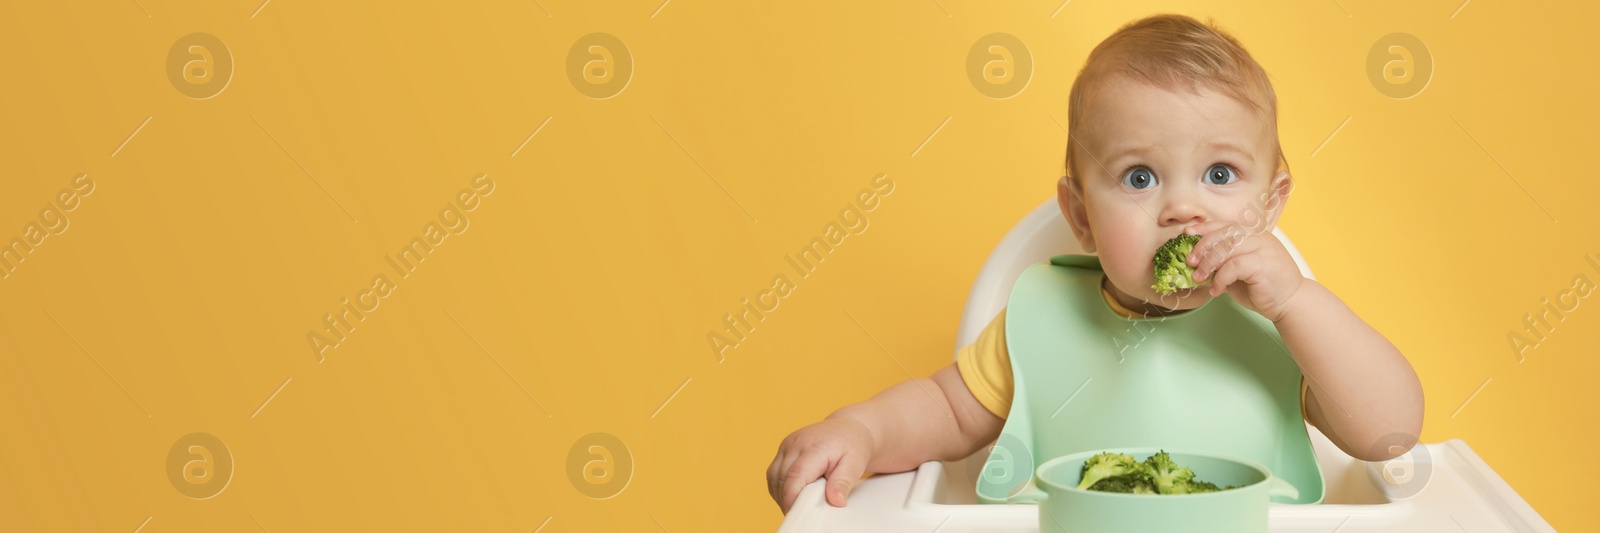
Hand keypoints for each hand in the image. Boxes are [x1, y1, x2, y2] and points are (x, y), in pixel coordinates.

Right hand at [766, 416, 875, 513]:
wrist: (848, 428)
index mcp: (815, 447)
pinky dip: (779, 486)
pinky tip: (791, 494)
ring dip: (781, 494)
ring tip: (797, 505)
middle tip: (801, 513)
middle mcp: (796, 443)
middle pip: (781, 477)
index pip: (796, 475)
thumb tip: (835, 501)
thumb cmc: (852, 446)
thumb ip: (843, 482)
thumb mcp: (855, 464)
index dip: (792, 497)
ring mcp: (787, 444)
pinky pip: (774, 472)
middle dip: (787, 499)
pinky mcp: (783, 448)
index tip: (796, 512)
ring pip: (774, 476)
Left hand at [1184, 222, 1305, 321]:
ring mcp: (1263, 248)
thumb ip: (1221, 263)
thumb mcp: (1237, 272)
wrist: (1290, 303)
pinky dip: (1220, 278)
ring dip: (1208, 264)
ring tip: (1199, 278)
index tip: (1187, 233)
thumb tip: (1194, 262)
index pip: (1225, 225)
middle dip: (1202, 246)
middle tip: (1190, 262)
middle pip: (1223, 233)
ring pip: (1226, 248)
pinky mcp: (1263, 264)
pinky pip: (1234, 266)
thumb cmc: (1262, 288)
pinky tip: (1216, 290)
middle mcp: (1258, 237)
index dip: (1204, 228)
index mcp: (1252, 235)